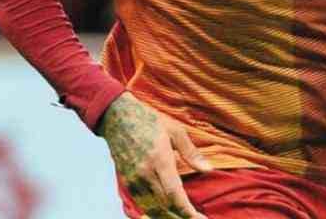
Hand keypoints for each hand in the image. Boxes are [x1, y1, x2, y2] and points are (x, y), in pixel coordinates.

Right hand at [100, 92, 212, 218]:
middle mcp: (144, 174)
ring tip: (183, 218)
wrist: (118, 117)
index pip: (173, 195)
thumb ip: (191, 153)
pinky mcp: (127, 181)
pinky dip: (154, 212)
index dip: (186, 211)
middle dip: (181, 217)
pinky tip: (165, 213)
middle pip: (163, 206)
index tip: (199, 218)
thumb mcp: (176, 131)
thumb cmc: (150, 120)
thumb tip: (208, 169)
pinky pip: (141, 204)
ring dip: (167, 217)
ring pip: (151, 209)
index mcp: (159, 160)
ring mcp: (133, 179)